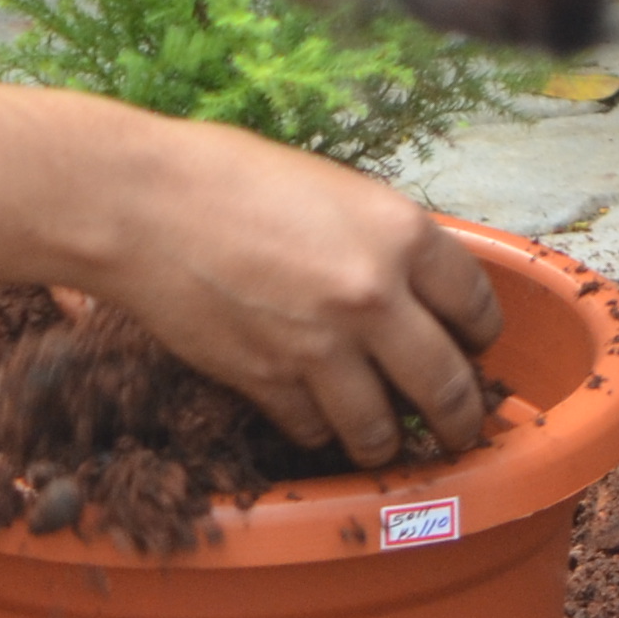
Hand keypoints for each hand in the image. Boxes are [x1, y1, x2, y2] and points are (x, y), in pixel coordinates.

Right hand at [60, 126, 502, 471]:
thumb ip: (382, 240)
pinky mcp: (267, 381)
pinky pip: (313, 428)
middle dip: (460, 417)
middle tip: (459, 427)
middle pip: (448, 386)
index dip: (479, 336)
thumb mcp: (331, 187)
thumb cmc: (226, 177)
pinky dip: (318, 429)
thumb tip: (414, 290)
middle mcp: (373, 296)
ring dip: (387, 441)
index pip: (478, 307)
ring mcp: (320, 347)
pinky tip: (313, 415)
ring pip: (381, 429)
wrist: (139, 204)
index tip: (471, 346)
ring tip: (383, 440)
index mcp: (400, 233)